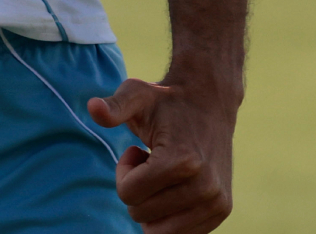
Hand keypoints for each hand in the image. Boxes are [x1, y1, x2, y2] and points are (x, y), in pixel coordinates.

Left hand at [88, 77, 236, 233]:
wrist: (209, 102)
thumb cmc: (165, 101)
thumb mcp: (136, 95)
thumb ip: (114, 106)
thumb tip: (93, 108)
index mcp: (182, 161)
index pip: (128, 195)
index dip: (123, 172)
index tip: (135, 151)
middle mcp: (205, 185)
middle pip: (141, 214)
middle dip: (137, 189)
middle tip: (150, 161)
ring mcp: (216, 201)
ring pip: (160, 231)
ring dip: (153, 205)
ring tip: (163, 174)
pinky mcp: (222, 210)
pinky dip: (170, 214)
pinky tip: (176, 184)